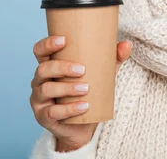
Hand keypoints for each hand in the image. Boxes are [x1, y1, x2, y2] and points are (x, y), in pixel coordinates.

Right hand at [29, 35, 132, 150]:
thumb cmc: (89, 94)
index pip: (40, 51)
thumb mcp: (102, 74)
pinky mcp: (43, 117)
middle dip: (62, 67)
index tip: (64, 40)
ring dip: (67, 88)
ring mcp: (39, 100)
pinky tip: (84, 106)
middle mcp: (40, 81)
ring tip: (86, 89)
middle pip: (43, 69)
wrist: (84, 126)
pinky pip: (52, 112)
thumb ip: (113, 59)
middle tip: (82, 70)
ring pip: (46, 90)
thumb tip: (127, 44)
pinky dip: (69, 109)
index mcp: (50, 66)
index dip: (47, 44)